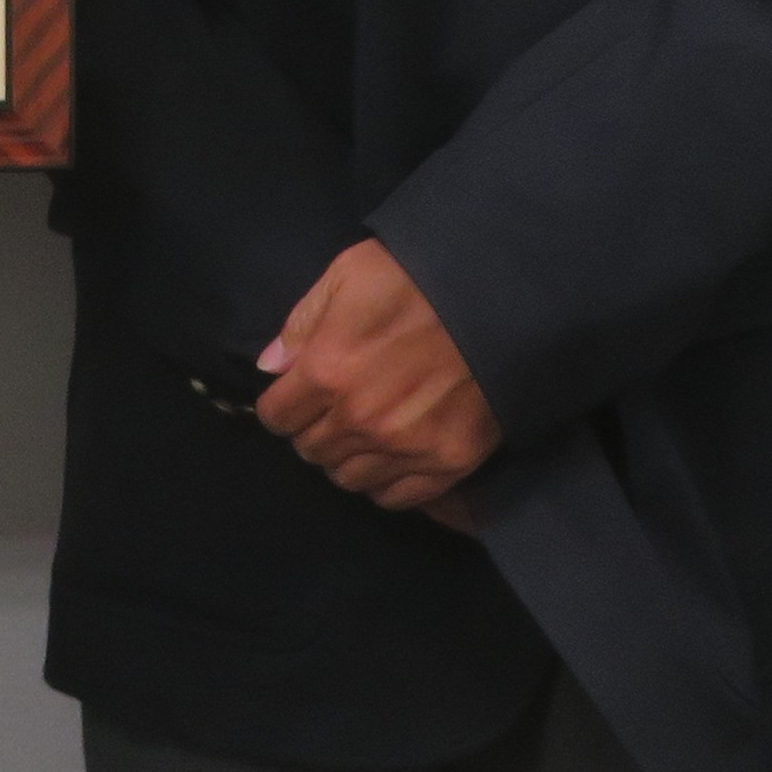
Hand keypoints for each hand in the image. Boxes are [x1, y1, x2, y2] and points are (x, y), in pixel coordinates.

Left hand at [251, 239, 498, 510]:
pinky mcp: (447, 463)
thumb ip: (302, 322)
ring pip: (349, 479)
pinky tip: (392, 456)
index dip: (282, 405)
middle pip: (311, 451)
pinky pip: (396, 498)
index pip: (277, 417)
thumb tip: (271, 366)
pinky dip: (385, 481)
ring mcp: (405, 448)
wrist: (500, 295)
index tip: (296, 396)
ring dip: (348, 457)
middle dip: (314, 430)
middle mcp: (359, 420)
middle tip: (334, 410)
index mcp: (327, 370)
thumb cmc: (418, 275)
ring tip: (364, 432)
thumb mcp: (348, 274)